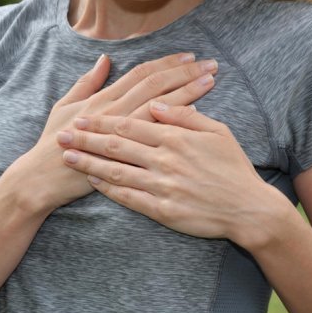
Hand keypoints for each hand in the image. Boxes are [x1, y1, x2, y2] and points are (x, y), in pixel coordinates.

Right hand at [8, 53, 218, 213]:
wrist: (44, 177)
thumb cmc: (51, 144)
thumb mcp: (64, 107)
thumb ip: (86, 83)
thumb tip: (104, 61)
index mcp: (102, 98)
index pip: (141, 74)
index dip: (166, 64)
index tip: (189, 57)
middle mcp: (114, 111)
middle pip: (156, 85)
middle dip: (185, 73)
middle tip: (210, 64)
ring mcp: (120, 133)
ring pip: (161, 106)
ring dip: (188, 92)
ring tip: (210, 81)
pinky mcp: (124, 153)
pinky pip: (156, 134)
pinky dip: (176, 121)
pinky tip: (196, 113)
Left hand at [56, 101, 275, 243]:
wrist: (248, 209)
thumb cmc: (233, 167)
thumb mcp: (217, 132)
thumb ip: (185, 116)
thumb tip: (158, 103)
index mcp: (176, 138)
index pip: (131, 125)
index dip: (102, 121)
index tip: (82, 118)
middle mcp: (165, 160)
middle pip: (116, 146)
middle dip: (86, 140)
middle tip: (63, 136)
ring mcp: (162, 186)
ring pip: (117, 171)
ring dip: (89, 164)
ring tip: (68, 157)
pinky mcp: (162, 209)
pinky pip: (128, 197)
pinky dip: (108, 189)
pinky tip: (92, 182)